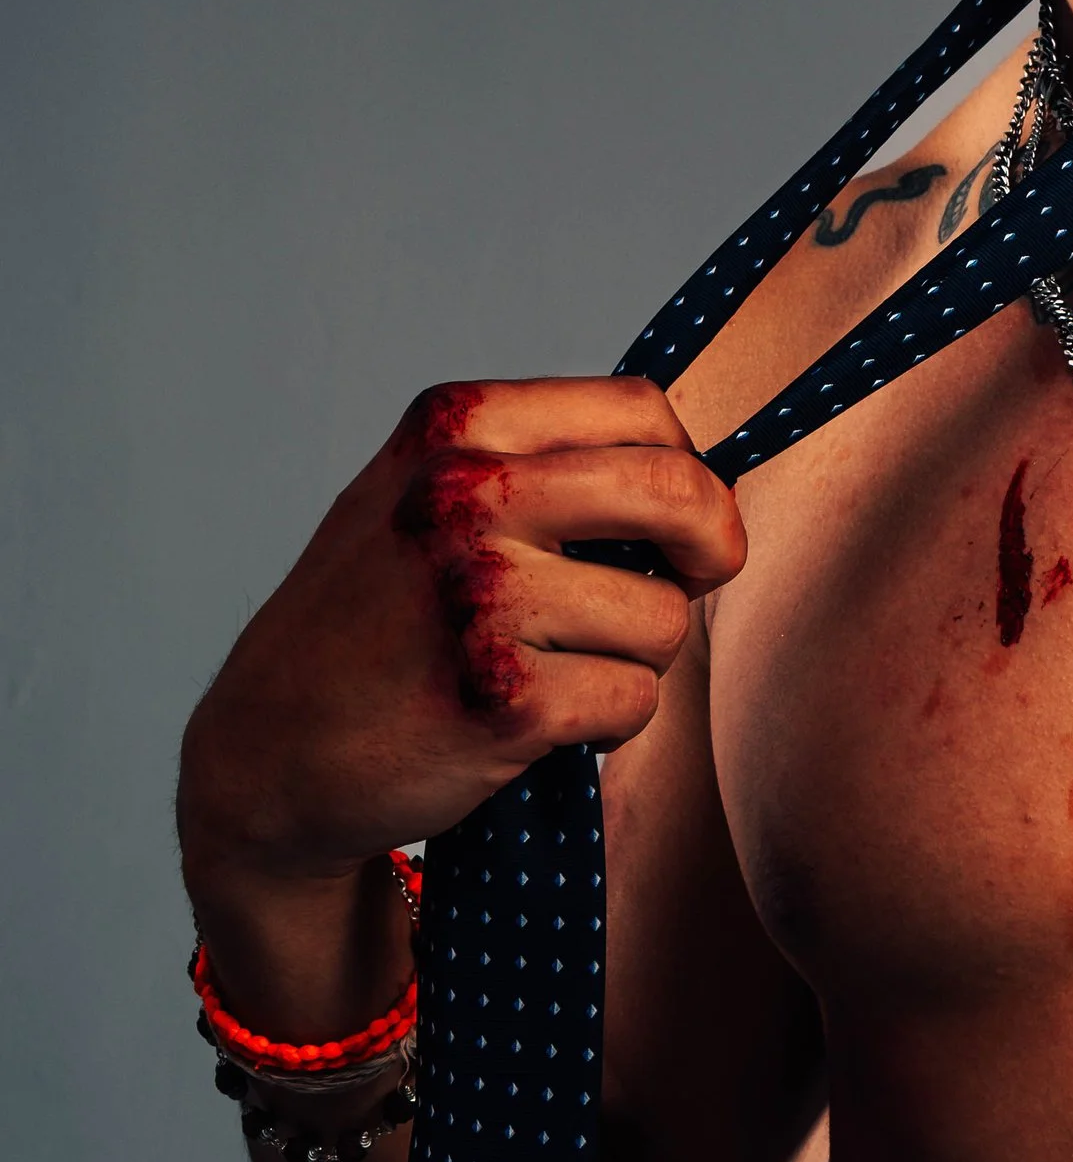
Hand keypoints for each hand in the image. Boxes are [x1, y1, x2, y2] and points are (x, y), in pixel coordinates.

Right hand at [178, 378, 746, 923]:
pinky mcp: (500, 699)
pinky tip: (539, 724)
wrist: (268, 753)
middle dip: (715, 542)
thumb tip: (698, 468)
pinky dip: (607, 723)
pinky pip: (633, 698)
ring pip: (663, 615)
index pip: (636, 407)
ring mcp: (479, 596)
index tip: (683, 514)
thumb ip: (532, 462)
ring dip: (637, 656)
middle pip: (675, 489)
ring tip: (560, 668)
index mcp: (453, 427)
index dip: (689, 463)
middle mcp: (462, 496)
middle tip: (705, 577)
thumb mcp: (420, 495)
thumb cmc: (369, 623)